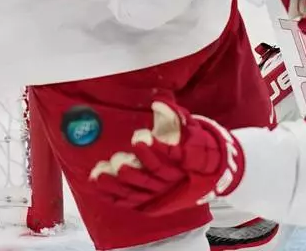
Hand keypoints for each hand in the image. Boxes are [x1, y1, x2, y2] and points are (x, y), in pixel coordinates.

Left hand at [90, 101, 242, 214]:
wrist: (207, 173)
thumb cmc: (194, 146)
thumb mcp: (190, 129)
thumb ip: (175, 116)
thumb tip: (158, 103)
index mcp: (183, 162)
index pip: (170, 157)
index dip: (155, 149)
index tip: (140, 137)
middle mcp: (171, 181)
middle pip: (151, 178)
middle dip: (133, 170)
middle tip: (117, 160)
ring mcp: (159, 194)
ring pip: (137, 192)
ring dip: (117, 185)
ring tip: (99, 174)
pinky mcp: (149, 202)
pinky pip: (130, 201)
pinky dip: (113, 196)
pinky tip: (98, 186)